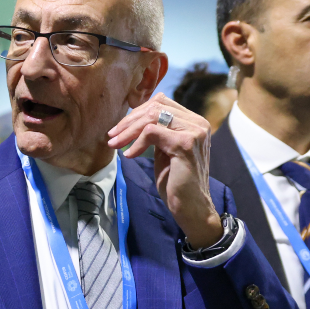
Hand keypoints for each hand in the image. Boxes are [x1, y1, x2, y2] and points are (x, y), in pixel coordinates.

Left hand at [107, 93, 222, 247]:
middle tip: (112, 136)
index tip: (119, 128)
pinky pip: (152, 133)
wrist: (191, 206)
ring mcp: (194, 132)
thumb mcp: (164, 149)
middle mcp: (197, 123)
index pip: (161, 102)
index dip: (137, 112)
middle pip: (156, 106)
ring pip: (153, 117)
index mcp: (194, 122)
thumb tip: (134, 118)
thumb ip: (157, 132)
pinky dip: (137, 143)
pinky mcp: (185, 144)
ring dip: (129, 131)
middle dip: (129, 120)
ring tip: (115, 144)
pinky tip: (130, 156)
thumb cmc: (176, 181)